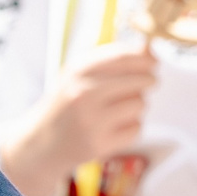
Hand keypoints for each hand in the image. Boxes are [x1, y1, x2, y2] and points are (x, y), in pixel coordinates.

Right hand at [0, 42, 158, 195]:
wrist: (42, 143)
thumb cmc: (66, 104)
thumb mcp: (79, 75)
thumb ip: (111, 60)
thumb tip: (150, 51)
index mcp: (78, 71)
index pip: (123, 57)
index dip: (145, 58)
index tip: (154, 62)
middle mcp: (83, 94)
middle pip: (140, 80)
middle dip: (148, 80)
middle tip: (147, 83)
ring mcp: (91, 121)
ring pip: (140, 105)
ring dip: (137, 106)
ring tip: (120, 109)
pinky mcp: (99, 145)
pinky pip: (136, 129)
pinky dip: (131, 128)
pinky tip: (114, 128)